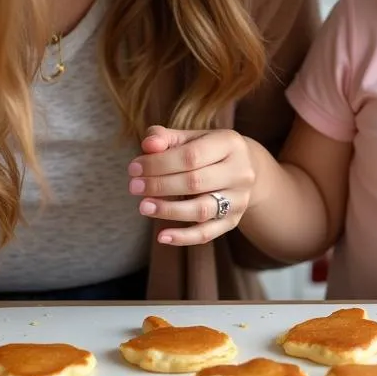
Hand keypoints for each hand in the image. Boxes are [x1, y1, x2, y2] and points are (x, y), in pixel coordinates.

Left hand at [128, 125, 258, 245]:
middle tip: (133, 186)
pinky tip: (162, 236)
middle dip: (159, 185)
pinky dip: (183, 237)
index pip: (191, 156)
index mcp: (230, 144)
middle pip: (195, 182)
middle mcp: (240, 172)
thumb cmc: (207, 150)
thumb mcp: (189, 138)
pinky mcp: (234, 221)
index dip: (159, 163)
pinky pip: (207, 233)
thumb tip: (148, 145)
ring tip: (143, 206)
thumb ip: (165, 138)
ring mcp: (239, 199)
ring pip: (202, 210)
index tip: (134, 168)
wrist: (243, 168)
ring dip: (168, 210)